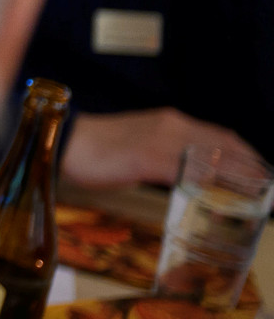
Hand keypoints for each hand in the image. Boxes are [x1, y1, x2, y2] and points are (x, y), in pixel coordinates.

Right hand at [62, 109, 264, 187]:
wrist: (64, 141)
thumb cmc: (95, 149)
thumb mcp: (137, 148)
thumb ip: (162, 156)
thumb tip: (180, 175)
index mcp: (170, 121)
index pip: (221, 136)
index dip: (246, 153)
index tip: (262, 172)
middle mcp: (171, 125)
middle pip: (224, 144)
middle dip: (251, 165)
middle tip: (268, 186)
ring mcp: (161, 140)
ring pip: (212, 156)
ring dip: (238, 175)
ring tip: (257, 193)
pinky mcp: (147, 157)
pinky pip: (188, 171)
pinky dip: (208, 183)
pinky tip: (220, 196)